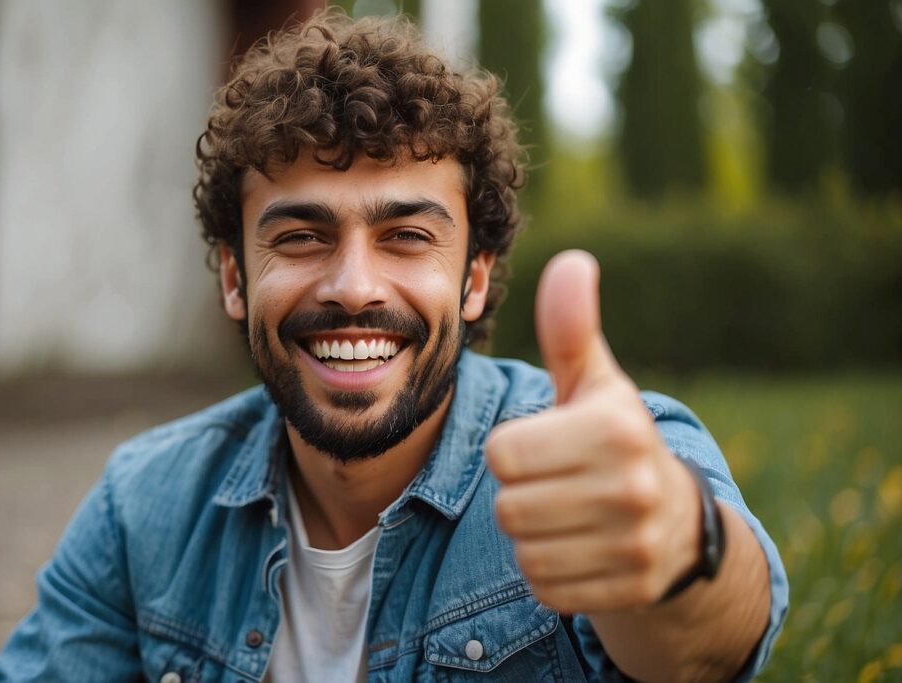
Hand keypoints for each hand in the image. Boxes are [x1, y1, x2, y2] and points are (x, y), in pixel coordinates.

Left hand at [485, 250, 700, 613]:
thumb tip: (572, 261)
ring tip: (568, 514)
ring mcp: (635, 546)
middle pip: (509, 507)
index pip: (502, 453)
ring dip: (533, 535)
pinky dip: (550, 572)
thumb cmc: (614, 439)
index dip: (513, 450)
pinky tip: (580, 547)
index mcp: (616, 427)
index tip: (546, 446)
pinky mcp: (627, 591)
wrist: (677, 523)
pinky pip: (545, 587)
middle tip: (556, 483)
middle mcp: (632, 488)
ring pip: (524, 551)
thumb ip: (571, 329)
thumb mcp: (595, 383)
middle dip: (521, 494)